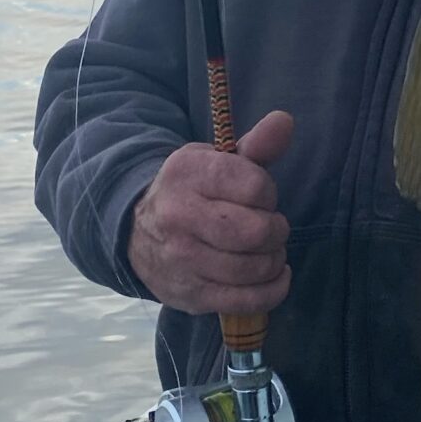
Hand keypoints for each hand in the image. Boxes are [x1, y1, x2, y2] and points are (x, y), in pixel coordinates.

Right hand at [126, 109, 293, 314]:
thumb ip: (255, 145)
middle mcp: (179, 217)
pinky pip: (247, 300)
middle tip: (270, 227)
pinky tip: (274, 275)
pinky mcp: (190, 295)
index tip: (259, 196)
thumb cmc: (190, 191)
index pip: (255, 186)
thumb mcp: (214, 160)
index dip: (268, 193)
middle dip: (276, 229)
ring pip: (253, 268)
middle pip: (256, 232)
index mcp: (187, 175)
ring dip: (274, 259)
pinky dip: (273, 289)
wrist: (135, 231)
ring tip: (268, 250)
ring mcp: (182, 260)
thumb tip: (285, 120)